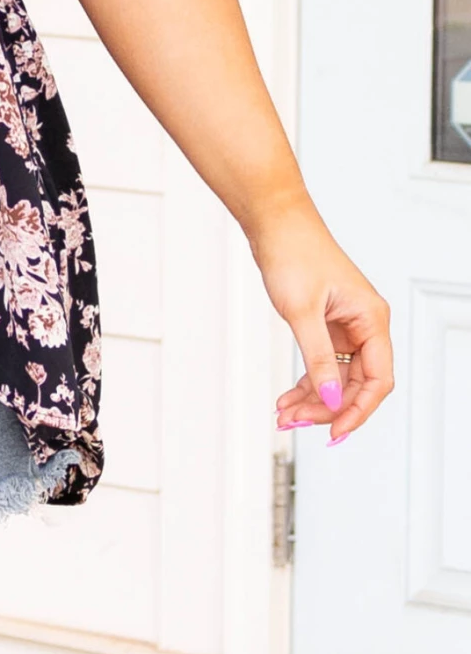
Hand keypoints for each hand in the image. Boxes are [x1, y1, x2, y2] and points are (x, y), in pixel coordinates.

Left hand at [257, 200, 393, 442]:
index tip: (334, 432)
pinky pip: (323, 363)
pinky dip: (307, 382)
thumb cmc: (294, 253)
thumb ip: (318, 359)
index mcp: (371, 320)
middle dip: (327, 407)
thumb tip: (331, 399)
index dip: (358, 410)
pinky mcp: (327, 323)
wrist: (275, 222)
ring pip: (337, 377)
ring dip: (313, 398)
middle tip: (295, 422)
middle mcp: (365, 324)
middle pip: (357, 383)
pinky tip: (287, 397)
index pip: (378, 380)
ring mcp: (346, 325)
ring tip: (284, 415)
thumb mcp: (302, 313)